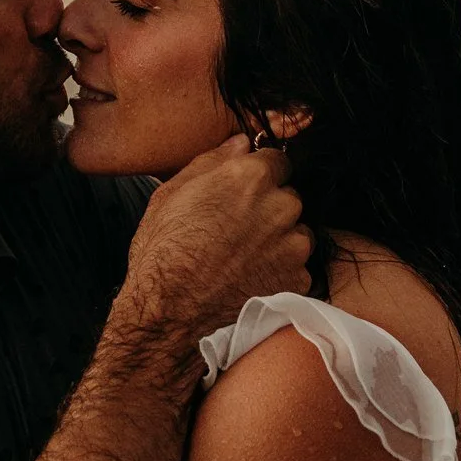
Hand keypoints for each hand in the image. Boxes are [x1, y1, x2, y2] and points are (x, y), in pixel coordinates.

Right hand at [125, 135, 309, 339]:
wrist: (169, 317)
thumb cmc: (162, 253)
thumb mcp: (171, 194)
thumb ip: (212, 161)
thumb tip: (240, 143)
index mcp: (249, 177)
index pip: (277, 160)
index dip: (259, 176)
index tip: (244, 193)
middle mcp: (280, 206)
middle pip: (288, 196)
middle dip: (270, 207)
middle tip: (237, 229)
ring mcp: (293, 246)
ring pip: (296, 232)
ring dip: (279, 239)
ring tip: (244, 258)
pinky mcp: (298, 280)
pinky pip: (297, 267)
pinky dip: (280, 271)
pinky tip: (251, 279)